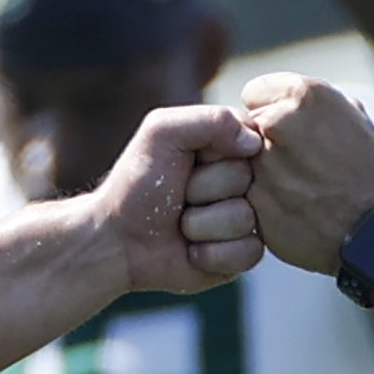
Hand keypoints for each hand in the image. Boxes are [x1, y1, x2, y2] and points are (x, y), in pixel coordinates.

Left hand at [84, 104, 264, 292]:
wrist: (119, 240)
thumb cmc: (137, 183)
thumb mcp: (162, 133)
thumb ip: (209, 120)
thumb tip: (254, 141)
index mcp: (229, 145)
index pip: (252, 138)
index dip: (217, 153)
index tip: (187, 160)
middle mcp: (242, 180)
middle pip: (248, 179)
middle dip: (204, 189)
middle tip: (179, 195)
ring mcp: (244, 217)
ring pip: (246, 219)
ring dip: (202, 224)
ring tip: (181, 224)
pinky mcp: (241, 253)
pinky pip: (249, 251)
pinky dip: (212, 254)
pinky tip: (191, 251)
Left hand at [241, 73, 373, 273]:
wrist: (373, 229)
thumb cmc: (366, 171)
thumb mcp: (352, 117)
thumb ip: (312, 101)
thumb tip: (283, 98)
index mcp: (303, 95)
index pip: (254, 92)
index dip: (268, 111)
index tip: (285, 130)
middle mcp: (276, 123)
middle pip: (243, 126)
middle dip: (259, 141)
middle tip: (291, 161)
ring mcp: (261, 163)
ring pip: (237, 160)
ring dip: (256, 171)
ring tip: (292, 186)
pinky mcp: (253, 199)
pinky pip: (241, 193)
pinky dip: (257, 200)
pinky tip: (286, 207)